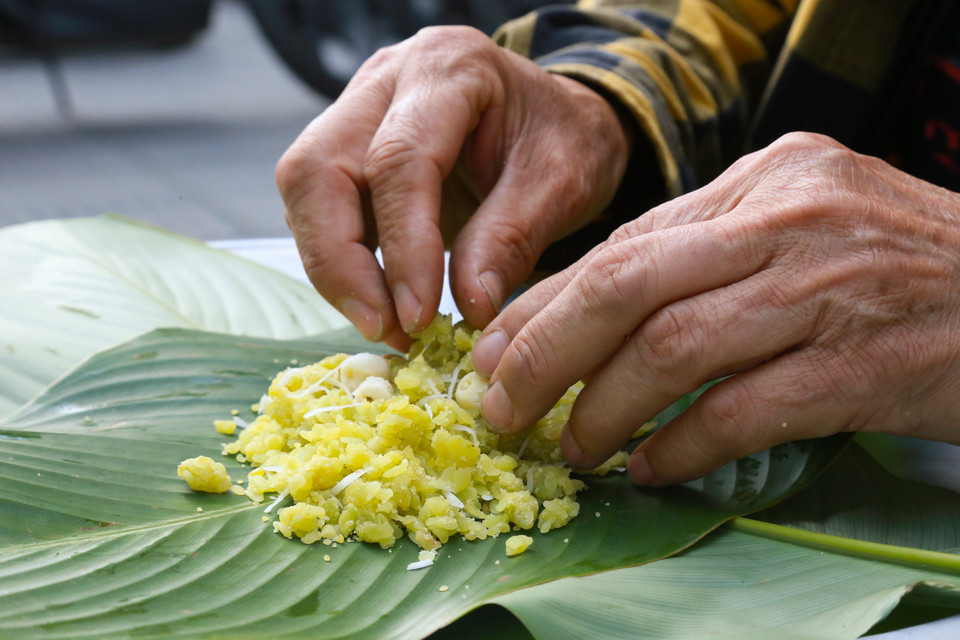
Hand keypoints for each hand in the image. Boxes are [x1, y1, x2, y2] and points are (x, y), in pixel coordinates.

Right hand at [276, 26, 630, 349]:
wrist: (557, 118)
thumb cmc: (564, 140)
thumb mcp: (562, 184)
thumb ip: (512, 238)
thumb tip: (467, 307)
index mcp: (448, 69)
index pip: (399, 160)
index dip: (403, 246)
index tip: (418, 315)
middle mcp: (386, 79)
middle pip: (319, 169)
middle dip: (340, 262)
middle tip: (383, 328)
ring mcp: (356, 108)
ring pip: (305, 189)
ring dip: (334, 268)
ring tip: (387, 325)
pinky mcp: (346, 146)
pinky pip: (318, 206)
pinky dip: (341, 261)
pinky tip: (380, 300)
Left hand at [473, 132, 959, 484]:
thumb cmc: (902, 266)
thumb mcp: (802, 225)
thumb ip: (707, 253)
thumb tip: (593, 309)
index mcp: (765, 179)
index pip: (625, 243)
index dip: (546, 302)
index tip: (493, 350)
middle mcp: (787, 219)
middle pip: (626, 285)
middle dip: (546, 352)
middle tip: (503, 405)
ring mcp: (827, 287)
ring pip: (673, 348)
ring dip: (605, 409)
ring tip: (573, 447)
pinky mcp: (863, 362)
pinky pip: (743, 410)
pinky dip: (683, 446)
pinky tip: (652, 468)